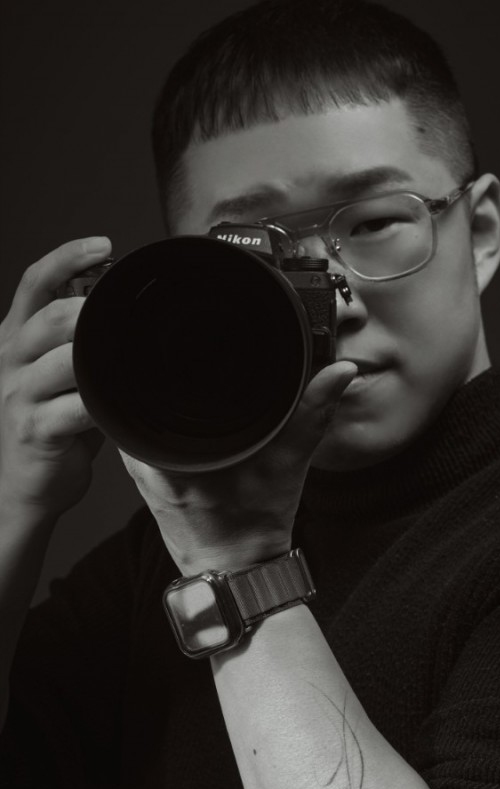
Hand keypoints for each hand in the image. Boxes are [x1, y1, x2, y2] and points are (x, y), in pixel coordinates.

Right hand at [0, 237, 110, 519]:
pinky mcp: (35, 429)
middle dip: (94, 311)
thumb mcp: (57, 372)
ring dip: (103, 357)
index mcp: (17, 335)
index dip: (67, 256)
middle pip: (53, 316)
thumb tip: (121, 305)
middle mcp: (12, 358)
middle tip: (130, 316)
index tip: (103, 244)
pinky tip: (123, 401)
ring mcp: (19, 394)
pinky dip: (104, 402)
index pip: (35, 281)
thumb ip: (77, 339)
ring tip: (135, 357)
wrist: (22, 483)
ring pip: (65, 360)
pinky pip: (75, 407)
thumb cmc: (50, 423)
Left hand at [119, 361, 356, 574]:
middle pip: (145, 397)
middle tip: (197, 373)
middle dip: (171, 380)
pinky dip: (162, 427)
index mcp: (174, 453)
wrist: (238, 572)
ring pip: (142, 416)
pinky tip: (184, 425)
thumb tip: (339, 372)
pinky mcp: (144, 480)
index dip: (173, 364)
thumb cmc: (255, 526)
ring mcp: (141, 472)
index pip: (155, 388)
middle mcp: (148, 461)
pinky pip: (145, 438)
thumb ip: (312, 413)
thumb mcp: (289, 463)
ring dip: (163, 403)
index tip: (193, 355)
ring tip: (191, 395)